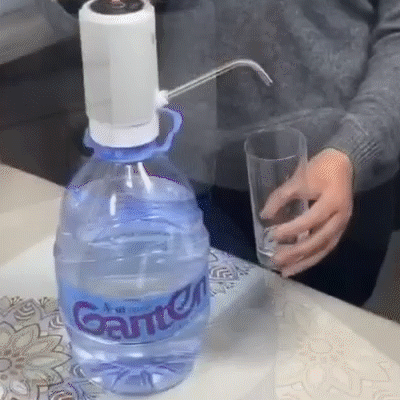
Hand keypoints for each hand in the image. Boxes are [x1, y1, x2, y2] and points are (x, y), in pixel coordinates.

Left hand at [260, 148, 353, 277]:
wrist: (345, 164)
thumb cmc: (321, 169)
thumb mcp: (300, 177)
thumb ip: (281, 196)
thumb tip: (264, 216)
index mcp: (332, 202)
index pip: (311, 219)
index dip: (292, 229)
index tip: (273, 234)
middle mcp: (340, 218)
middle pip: (319, 241)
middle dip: (297, 253)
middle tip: (276, 260)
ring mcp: (341, 226)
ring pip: (323, 249)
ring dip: (304, 261)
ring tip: (286, 272)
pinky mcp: (338, 230)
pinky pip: (325, 247)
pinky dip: (311, 257)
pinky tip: (297, 264)